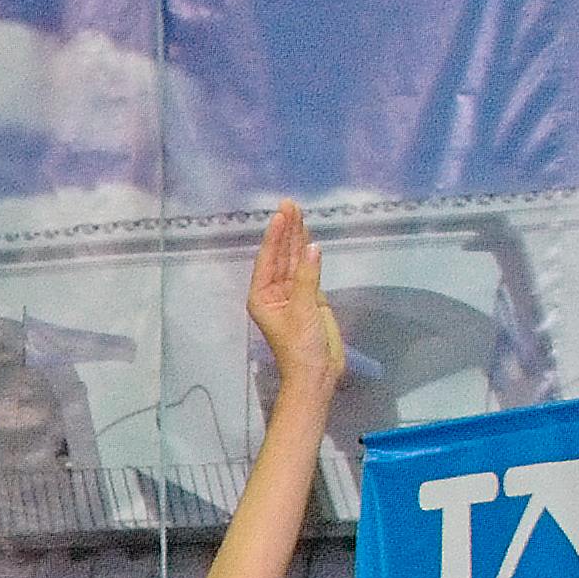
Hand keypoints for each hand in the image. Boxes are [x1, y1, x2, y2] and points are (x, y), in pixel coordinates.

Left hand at [242, 200, 343, 393]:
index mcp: (262, 296)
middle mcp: (274, 292)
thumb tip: (313, 248)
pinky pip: (308, 270)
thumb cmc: (301, 347)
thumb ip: (308, 278)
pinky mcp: (310, 297)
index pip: (268, 259)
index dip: (275, 236)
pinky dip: (309, 254)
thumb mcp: (304, 311)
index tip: (282, 214)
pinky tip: (309, 237)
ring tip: (299, 212)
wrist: (316, 373)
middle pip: (281, 255)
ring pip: (295, 260)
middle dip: (286, 230)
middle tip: (290, 203)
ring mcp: (293, 293)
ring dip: (297, 237)